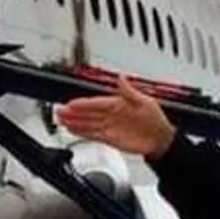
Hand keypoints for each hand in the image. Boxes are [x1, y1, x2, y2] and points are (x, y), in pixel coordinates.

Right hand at [57, 77, 177, 160]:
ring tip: (60, 120)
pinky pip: (92, 134)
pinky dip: (81, 132)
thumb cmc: (155, 120)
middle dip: (72, 113)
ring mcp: (109, 127)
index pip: (95, 103)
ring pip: (87, 124)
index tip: (70, 104)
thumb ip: (129, 91)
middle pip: (87, 113)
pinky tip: (72, 129)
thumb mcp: (144, 101)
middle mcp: (111, 115)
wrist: (160, 140)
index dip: (82, 104)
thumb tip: (121, 78)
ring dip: (73, 122)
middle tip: (59, 111)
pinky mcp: (110, 138)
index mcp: (118, 103)